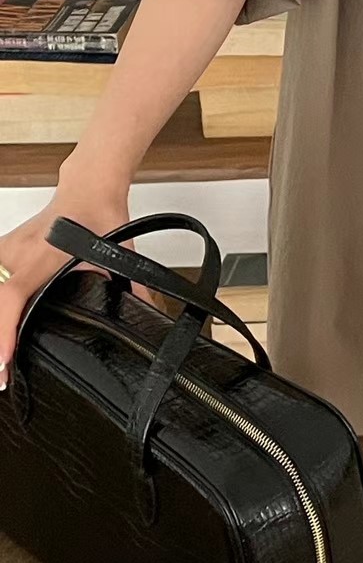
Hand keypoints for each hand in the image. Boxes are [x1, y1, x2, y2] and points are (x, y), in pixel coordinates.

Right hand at [0, 185, 150, 393]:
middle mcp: (17, 254)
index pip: (12, 296)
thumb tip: (148, 312)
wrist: (88, 188)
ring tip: (0, 356)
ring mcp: (6, 249)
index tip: (4, 360)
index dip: (4, 331)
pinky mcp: (3, 247)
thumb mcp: (119, 256)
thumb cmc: (100, 216)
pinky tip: (2, 320)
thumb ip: (135, 287)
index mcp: (42, 259)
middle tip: (2, 374)